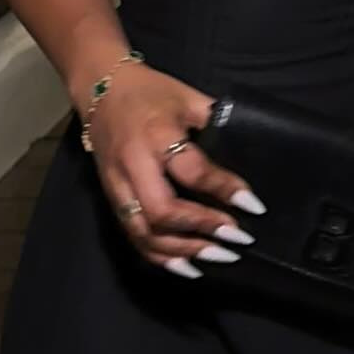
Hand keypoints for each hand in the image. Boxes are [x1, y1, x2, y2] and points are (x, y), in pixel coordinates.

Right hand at [76, 64, 266, 278]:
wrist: (100, 87)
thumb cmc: (150, 90)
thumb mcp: (188, 97)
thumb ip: (216, 123)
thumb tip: (250, 150)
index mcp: (157, 134)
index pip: (192, 171)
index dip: (225, 190)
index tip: (253, 206)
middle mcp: (134, 164)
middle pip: (162, 212)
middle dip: (201, 230)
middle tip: (236, 238)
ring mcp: (117, 185)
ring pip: (144, 233)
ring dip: (182, 251)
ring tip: (219, 257)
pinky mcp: (110, 198)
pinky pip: (132, 235)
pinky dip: (159, 257)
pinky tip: (186, 266)